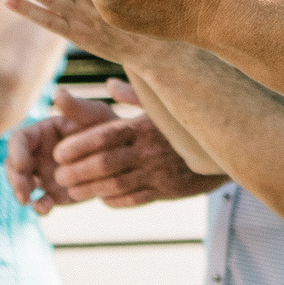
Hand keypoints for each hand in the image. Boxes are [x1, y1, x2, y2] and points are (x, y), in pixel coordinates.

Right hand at [8, 91, 117, 213]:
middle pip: (13, 165)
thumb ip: (77, 107)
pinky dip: (39, 206)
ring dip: (21, 193)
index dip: (15, 153)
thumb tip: (57, 93)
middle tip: (23, 191)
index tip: (21, 165)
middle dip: (14, 178)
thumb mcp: (96, 116)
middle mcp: (38, 153)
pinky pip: (40, 202)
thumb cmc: (109, 129)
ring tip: (30, 201)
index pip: (19, 140)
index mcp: (42, 132)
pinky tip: (46, 208)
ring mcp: (44, 174)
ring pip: (22, 184)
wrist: (124, 157)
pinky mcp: (54, 194)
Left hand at [55, 80, 218, 208]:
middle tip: (58, 176)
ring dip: (90, 190)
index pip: (104, 136)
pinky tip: (102, 199)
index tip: (58, 153)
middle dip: (77, 172)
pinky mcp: (168, 191)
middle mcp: (149, 149)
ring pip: (116, 185)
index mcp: (143, 125)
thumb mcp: (162, 105)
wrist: (225, 149)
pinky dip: (115, 200)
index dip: (78, 145)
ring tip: (70, 192)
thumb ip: (134, 95)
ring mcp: (158, 172)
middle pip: (105, 164)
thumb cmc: (186, 123)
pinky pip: (135, 200)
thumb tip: (110, 84)